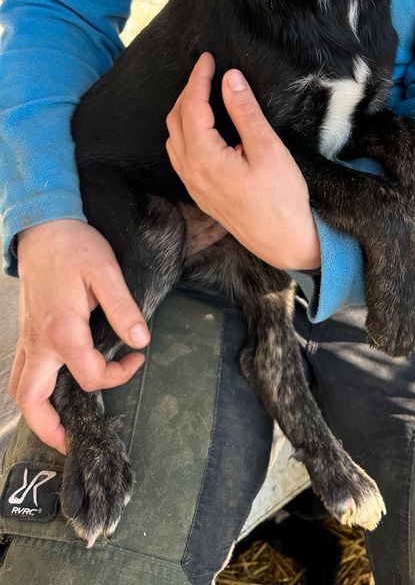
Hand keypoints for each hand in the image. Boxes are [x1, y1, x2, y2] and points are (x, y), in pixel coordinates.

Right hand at [10, 220, 149, 453]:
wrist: (44, 228)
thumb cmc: (74, 247)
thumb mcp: (106, 272)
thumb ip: (123, 309)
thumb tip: (140, 341)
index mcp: (61, 331)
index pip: (90, 376)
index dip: (119, 375)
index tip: (136, 358)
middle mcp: (39, 342)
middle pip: (33, 401)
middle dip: (51, 428)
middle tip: (74, 440)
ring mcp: (28, 339)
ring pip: (21, 389)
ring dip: (37, 412)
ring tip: (60, 425)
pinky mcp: (26, 333)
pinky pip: (22, 372)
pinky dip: (33, 391)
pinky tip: (53, 389)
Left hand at [165, 53, 320, 271]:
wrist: (284, 241)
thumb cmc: (282, 197)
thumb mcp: (268, 148)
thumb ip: (245, 112)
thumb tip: (230, 79)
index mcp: (204, 158)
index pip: (191, 107)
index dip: (198, 79)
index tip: (208, 59)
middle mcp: (191, 172)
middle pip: (176, 120)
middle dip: (189, 92)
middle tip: (207, 72)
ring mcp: (193, 185)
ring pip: (174, 138)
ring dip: (184, 112)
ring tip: (204, 94)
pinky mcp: (201, 193)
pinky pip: (181, 155)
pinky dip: (186, 132)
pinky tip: (203, 127)